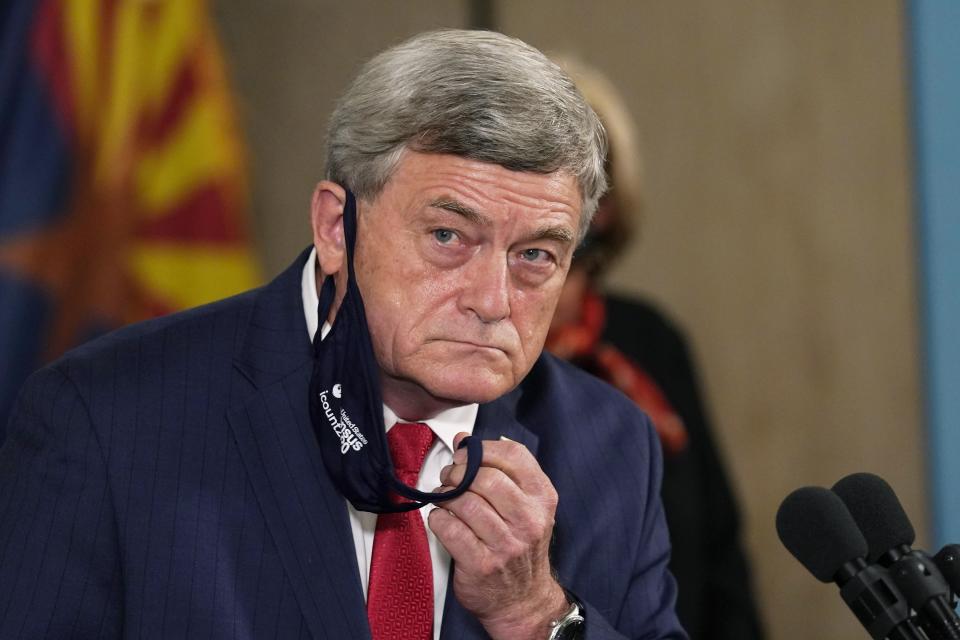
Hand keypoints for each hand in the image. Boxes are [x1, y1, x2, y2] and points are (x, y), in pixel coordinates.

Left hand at [427, 433, 568, 639]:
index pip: (514, 456)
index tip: (465, 454)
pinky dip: (438, 518)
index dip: (482, 449)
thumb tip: (463, 439)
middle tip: (448, 476)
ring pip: (464, 502)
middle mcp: (529, 520)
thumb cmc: (520, 547)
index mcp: (542, 499)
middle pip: (485, 478)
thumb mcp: (523, 506)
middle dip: (457, 472)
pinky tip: (441, 519)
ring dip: (445, 495)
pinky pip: (449, 528)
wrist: (523, 601)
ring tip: (443, 498)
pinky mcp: (481, 564)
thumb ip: (497, 470)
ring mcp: (506, 545)